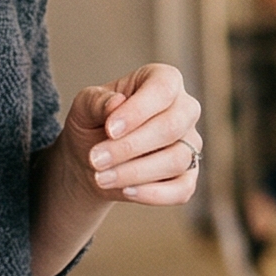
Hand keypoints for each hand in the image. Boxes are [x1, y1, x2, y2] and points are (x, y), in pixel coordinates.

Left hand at [59, 64, 202, 205]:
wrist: (93, 160)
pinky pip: (183, 189)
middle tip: (95, 159)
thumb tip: (116, 104)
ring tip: (100, 177)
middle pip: (172, 126)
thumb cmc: (93, 123)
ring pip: (176, 160)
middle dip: (131, 146)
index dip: (138, 110)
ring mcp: (190, 144)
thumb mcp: (85, 106)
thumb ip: (97, 101)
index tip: (109, 129)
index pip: (163, 89)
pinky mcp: (188, 176)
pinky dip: (154, 194)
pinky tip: (125, 192)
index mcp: (163, 80)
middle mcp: (184, 109)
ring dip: (135, 172)